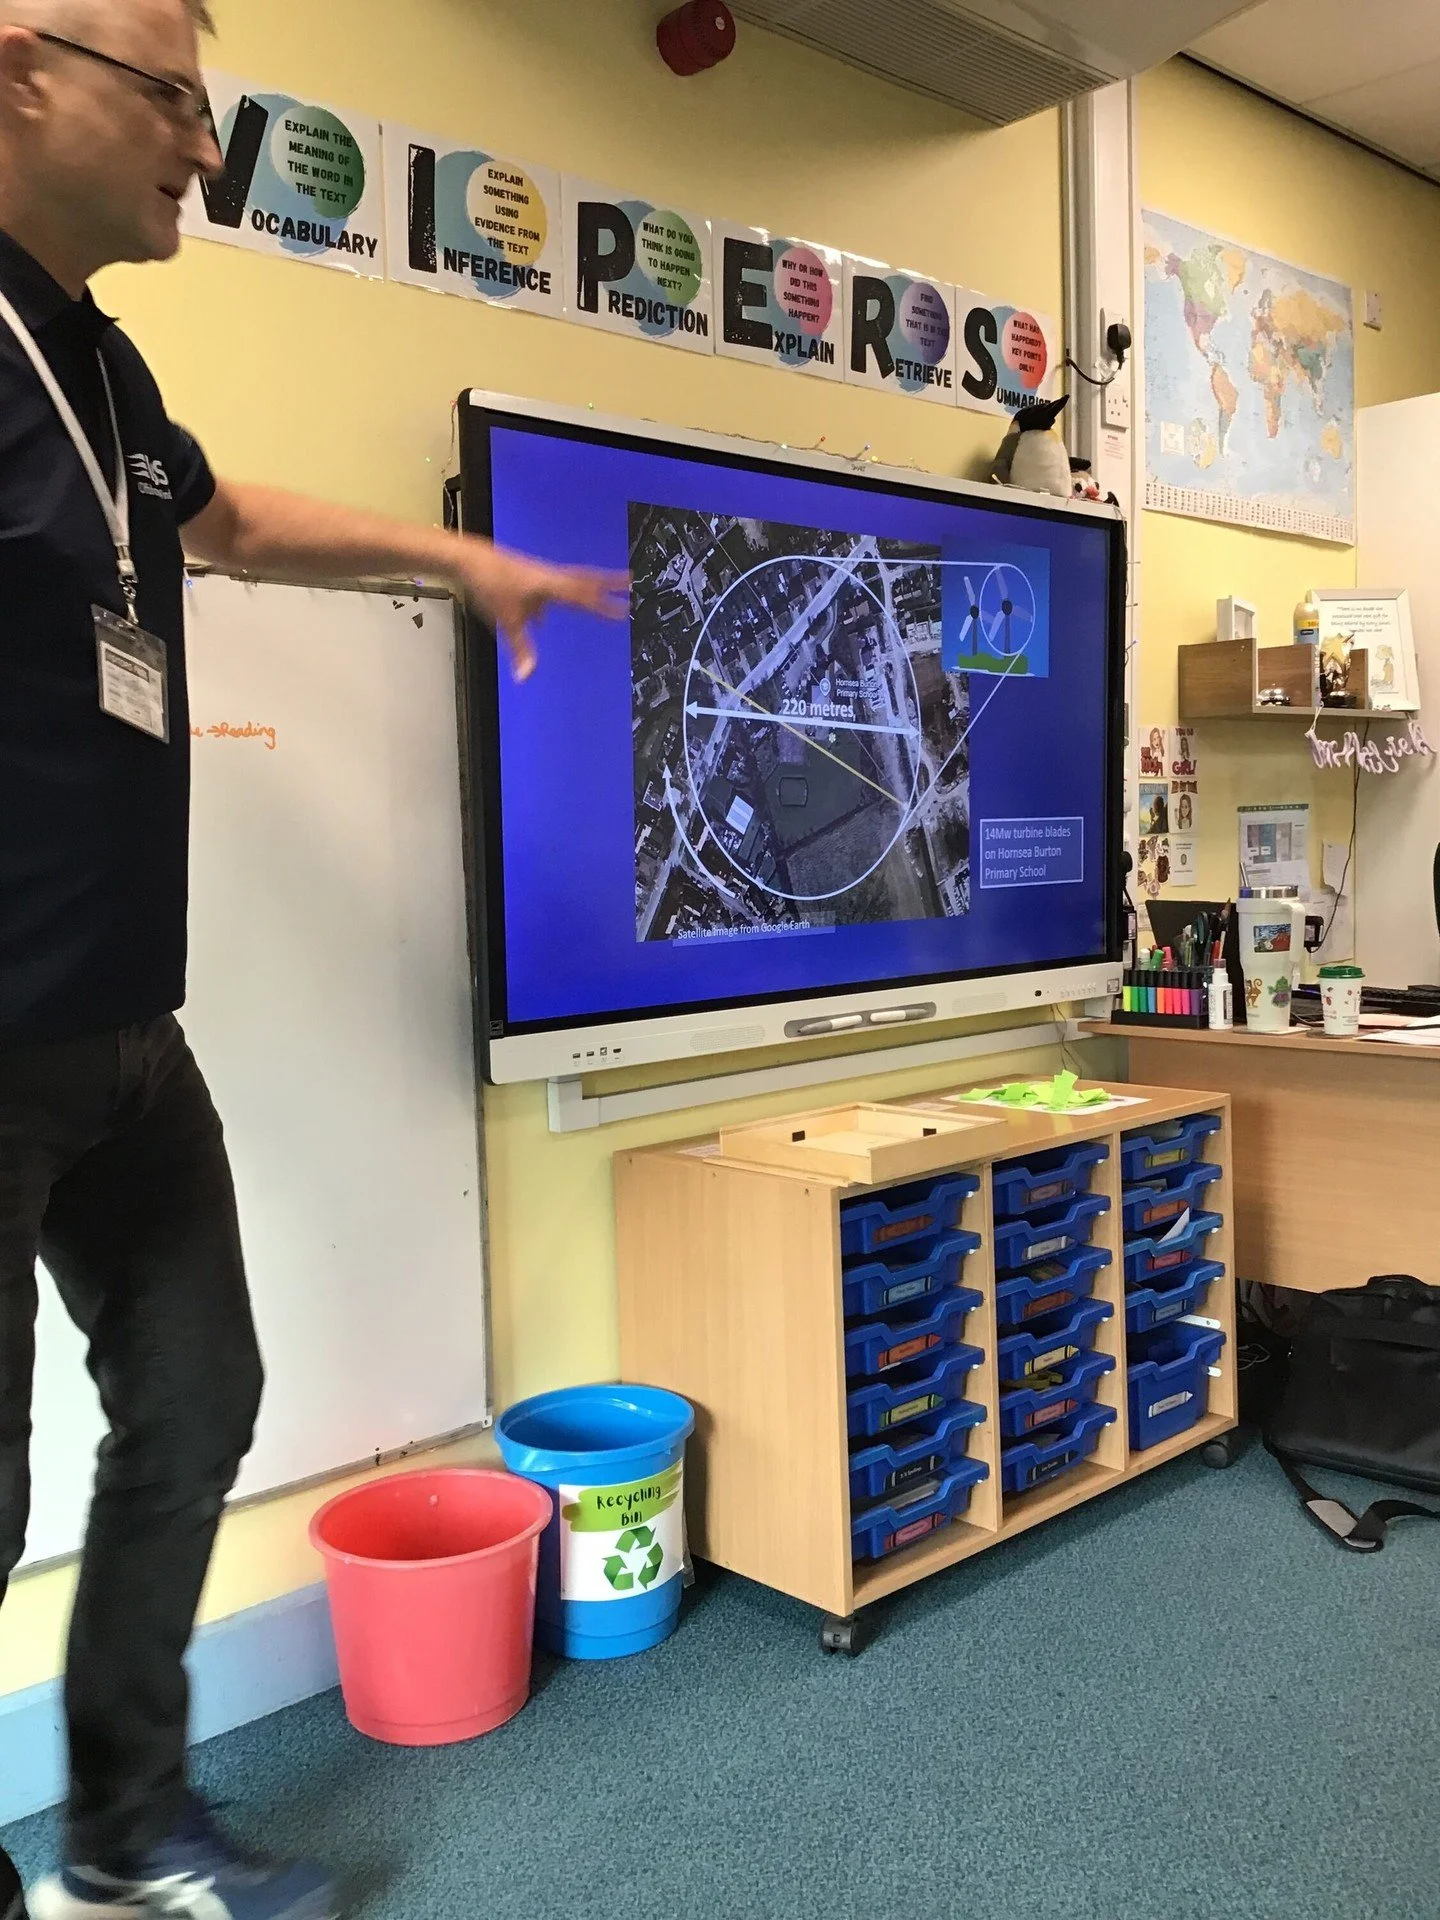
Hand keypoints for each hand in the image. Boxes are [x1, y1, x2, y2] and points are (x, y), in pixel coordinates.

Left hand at [453, 541, 628, 680]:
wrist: (468, 560)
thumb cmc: (489, 586)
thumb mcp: (506, 622)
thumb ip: (520, 649)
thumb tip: (527, 677)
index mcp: (550, 586)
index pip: (583, 597)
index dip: (604, 605)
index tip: (625, 609)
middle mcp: (549, 577)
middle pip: (585, 580)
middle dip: (609, 582)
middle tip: (632, 580)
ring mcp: (539, 574)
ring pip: (571, 580)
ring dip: (589, 585)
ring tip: (602, 590)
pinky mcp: (528, 575)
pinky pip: (552, 586)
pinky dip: (558, 596)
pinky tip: (541, 614)